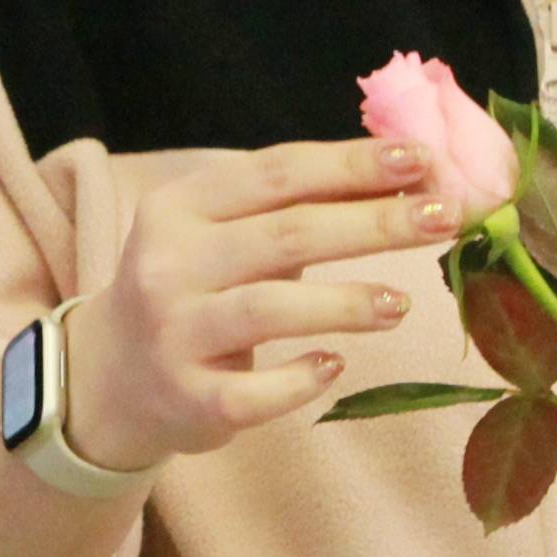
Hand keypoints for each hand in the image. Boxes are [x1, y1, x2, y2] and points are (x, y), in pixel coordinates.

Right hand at [65, 137, 448, 467]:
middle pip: (286, 235)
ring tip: (402, 304)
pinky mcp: (185, 397)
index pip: (276, 173)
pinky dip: (299, 378)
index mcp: (180, 207)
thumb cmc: (194, 291)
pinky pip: (253, 393)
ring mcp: (173, 333)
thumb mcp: (222, 235)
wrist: (112, 377)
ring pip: (270, 309)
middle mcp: (167, 264)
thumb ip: (293, 205)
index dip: (351, 164)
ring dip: (346, 303)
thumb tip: (404, 174)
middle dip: (373, 223)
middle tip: (444, 218)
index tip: (421, 158)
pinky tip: (334, 364)